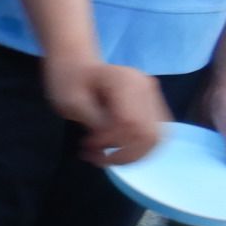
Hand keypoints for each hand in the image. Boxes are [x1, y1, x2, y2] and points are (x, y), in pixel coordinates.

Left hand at [43, 58, 166, 166]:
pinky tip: (116, 150)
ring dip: (131, 155)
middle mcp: (146, 87)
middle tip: (97, 157)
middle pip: (149, 134)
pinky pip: (154, 135)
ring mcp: (153, 96)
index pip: (131, 123)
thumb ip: (96, 122)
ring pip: (156, 138)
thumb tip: (113, 144)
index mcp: (126, 82)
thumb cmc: (68, 82)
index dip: (112, 142)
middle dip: (124, 154)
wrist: (77, 68)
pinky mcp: (152, 107)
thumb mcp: (72, 103)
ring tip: (104, 156)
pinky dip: (137, 149)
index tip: (89, 145)